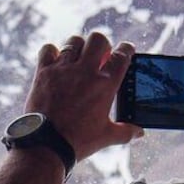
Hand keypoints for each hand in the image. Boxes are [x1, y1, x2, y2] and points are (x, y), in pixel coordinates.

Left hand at [24, 32, 143, 160]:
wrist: (47, 144)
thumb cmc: (78, 140)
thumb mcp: (107, 136)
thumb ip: (125, 131)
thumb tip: (140, 132)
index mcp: (105, 85)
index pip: (122, 56)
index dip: (127, 49)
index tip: (126, 50)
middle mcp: (85, 71)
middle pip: (98, 39)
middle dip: (102, 45)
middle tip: (100, 57)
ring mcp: (63, 69)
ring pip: (74, 41)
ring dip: (79, 47)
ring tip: (78, 60)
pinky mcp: (44, 72)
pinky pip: (48, 49)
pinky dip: (53, 52)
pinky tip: (56, 62)